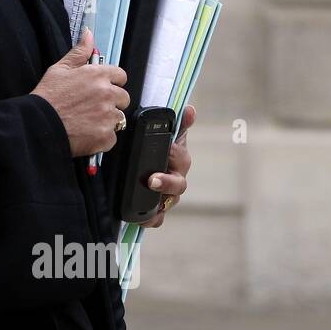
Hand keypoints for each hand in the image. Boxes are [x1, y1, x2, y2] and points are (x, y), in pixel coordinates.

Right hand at [31, 27, 129, 156]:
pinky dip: (101, 138)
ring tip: (88, 121)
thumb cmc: (47, 97)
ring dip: (107, 120)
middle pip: (123, 98)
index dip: (112, 81)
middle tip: (93, 107)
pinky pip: (112, 137)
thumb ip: (78, 52)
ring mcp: (108, 116)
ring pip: (118, 118)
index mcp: (98, 75)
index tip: (103, 87)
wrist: (39, 125)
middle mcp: (107, 94)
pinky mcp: (106, 135)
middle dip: (112, 102)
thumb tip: (88, 35)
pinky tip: (87, 134)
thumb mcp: (59, 69)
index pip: (120, 75)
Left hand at [138, 104, 194, 228]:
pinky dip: (152, 219)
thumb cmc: (156, 148)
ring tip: (147, 207)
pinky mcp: (156, 209)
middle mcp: (175, 178)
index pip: (180, 156)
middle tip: (152, 180)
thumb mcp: (165, 135)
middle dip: (167, 182)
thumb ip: (176, 123)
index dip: (175, 153)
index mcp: (177, 158)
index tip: (167, 149)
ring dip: (160, 205)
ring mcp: (167, 195)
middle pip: (178, 183)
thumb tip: (190, 109)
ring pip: (169, 202)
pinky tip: (144, 220)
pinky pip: (157, 218)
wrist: (140, 166)